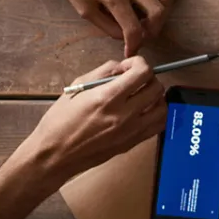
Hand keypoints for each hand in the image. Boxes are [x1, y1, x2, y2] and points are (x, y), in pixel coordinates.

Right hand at [17, 58, 164, 181]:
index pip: (142, 73)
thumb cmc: (59, 121)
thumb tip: (122, 66)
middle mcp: (124, 114)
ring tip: (141, 94)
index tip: (129, 65)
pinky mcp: (134, 142)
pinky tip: (145, 110)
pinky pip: (159, 124)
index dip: (139, 63)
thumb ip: (102, 72)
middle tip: (134, 79)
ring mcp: (132, 130)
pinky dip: (157, 113)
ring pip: (163, 106)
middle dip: (148, 77)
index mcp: (107, 98)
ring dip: (156, 96)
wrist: (55, 155)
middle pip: (156, 87)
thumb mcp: (75, 89)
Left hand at [31, 0, 172, 55]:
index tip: (132, 51)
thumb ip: (104, 24)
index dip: (135, 44)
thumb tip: (122, 36)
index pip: (132, 27)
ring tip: (151, 20)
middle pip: (157, 12)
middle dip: (154, 30)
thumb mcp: (80, 5)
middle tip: (145, 37)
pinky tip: (149, 1)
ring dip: (163, 12)